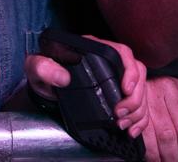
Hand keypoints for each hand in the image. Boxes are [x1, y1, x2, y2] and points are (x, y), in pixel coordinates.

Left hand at [25, 37, 147, 139]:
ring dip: (137, 111)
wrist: (45, 91)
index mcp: (93, 49)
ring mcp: (115, 79)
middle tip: (120, 114)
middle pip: (137, 74)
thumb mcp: (37, 68)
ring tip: (123, 124)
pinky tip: (131, 129)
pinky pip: (138, 105)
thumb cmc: (43, 75)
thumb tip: (62, 76)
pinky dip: (139, 119)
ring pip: (141, 91)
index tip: (126, 90)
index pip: (122, 52)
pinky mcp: (117, 95)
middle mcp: (108, 62)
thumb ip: (43, 67)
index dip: (130, 71)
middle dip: (134, 98)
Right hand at [142, 76, 177, 161]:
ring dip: (159, 157)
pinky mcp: (128, 112)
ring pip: (151, 138)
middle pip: (167, 134)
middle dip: (173, 156)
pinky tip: (153, 158)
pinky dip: (146, 151)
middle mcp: (152, 94)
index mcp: (169, 88)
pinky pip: (138, 137)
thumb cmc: (169, 91)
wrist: (141, 82)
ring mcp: (138, 103)